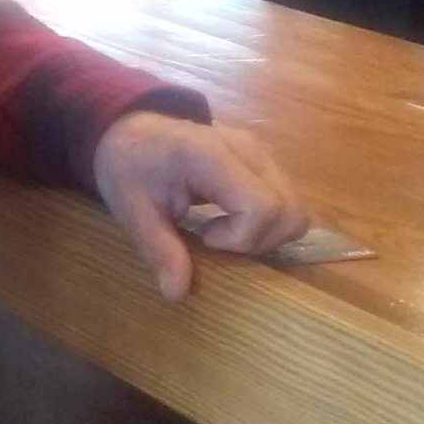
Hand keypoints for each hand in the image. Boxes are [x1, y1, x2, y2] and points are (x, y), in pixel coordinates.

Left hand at [91, 112, 308, 302]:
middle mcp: (247, 150)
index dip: (240, 237)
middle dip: (258, 242)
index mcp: (211, 155)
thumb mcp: (131, 209)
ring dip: (268, 236)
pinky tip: (232, 222)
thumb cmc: (127, 166)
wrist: (129, 130)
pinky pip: (287, 202)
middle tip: (214, 240)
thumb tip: (177, 293)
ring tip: (225, 233)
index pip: (262, 207)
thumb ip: (158, 249)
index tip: (204, 238)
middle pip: (289, 211)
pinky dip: (269, 224)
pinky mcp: (264, 161)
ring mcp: (260, 153)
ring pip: (296, 209)